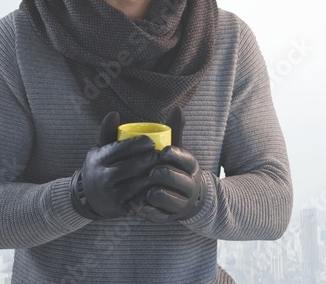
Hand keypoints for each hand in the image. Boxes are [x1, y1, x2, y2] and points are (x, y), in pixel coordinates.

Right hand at [70, 112, 160, 219]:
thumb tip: (114, 113)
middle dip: (150, 160)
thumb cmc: (102, 166)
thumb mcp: (101, 149)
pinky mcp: (117, 208)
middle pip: (130, 166)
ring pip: (136, 184)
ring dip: (153, 176)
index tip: (152, 142)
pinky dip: (150, 192)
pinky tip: (161, 186)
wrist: (88, 197)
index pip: (120, 148)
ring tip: (166, 169)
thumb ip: (108, 131)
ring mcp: (108, 194)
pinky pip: (137, 199)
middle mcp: (100, 176)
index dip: (139, 144)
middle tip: (164, 155)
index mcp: (97, 158)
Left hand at [135, 106, 205, 222]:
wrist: (185, 197)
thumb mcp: (175, 150)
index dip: (175, 155)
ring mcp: (181, 202)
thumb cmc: (174, 167)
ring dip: (154, 194)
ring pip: (168, 199)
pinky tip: (134, 204)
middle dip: (162, 174)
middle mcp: (189, 184)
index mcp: (191, 166)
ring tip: (139, 189)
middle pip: (177, 179)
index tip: (163, 151)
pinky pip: (159, 215)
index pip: (186, 159)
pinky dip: (147, 211)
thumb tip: (178, 107)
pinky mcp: (170, 217)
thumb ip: (174, 130)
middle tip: (149, 171)